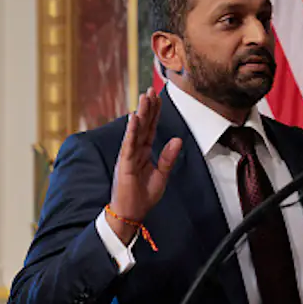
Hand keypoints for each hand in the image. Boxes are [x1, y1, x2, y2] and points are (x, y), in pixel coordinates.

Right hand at [108, 88, 182, 243]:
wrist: (131, 213)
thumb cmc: (143, 196)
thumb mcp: (162, 175)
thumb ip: (168, 157)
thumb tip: (178, 139)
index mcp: (143, 152)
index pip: (150, 129)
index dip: (154, 114)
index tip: (157, 98)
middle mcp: (135, 151)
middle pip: (143, 125)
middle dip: (147, 108)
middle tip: (151, 90)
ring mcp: (128, 156)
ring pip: (136, 131)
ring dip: (140, 114)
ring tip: (144, 98)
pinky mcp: (125, 164)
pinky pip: (129, 144)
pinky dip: (131, 131)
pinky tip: (134, 118)